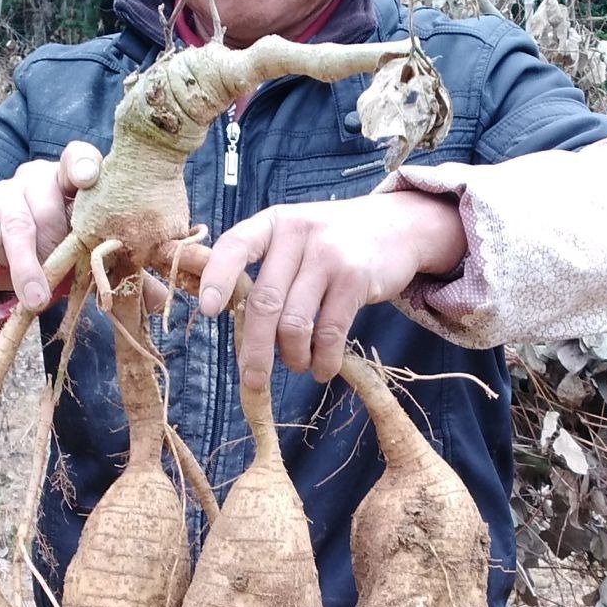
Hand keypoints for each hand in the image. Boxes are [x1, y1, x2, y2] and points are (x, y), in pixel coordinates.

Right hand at [0, 142, 101, 313]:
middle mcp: (37, 177)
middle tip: (56, 283)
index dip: (83, 166)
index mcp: (68, 181)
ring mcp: (5, 189)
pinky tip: (1, 266)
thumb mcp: (69, 253)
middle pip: (48, 211)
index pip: (77, 158)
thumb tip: (80, 273)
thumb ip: (78, 254)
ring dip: (28, 267)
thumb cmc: (46, 253)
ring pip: (18, 226)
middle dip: (54, 252)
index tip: (87, 179)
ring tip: (35, 297)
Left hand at [195, 189, 465, 389]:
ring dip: (292, 357)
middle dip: (254, 350)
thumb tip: (232, 323)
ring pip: (295, 323)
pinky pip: (330, 332)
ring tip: (297, 365)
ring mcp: (328, 255)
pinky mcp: (356, 278)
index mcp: (272, 224)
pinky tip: (322, 368)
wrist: (398, 225)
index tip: (207, 311)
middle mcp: (297, 234)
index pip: (234, 246)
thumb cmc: (333, 242)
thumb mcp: (295, 238)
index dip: (217, 279)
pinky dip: (323, 360)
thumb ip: (265, 268)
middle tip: (252, 382)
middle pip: (264, 302)